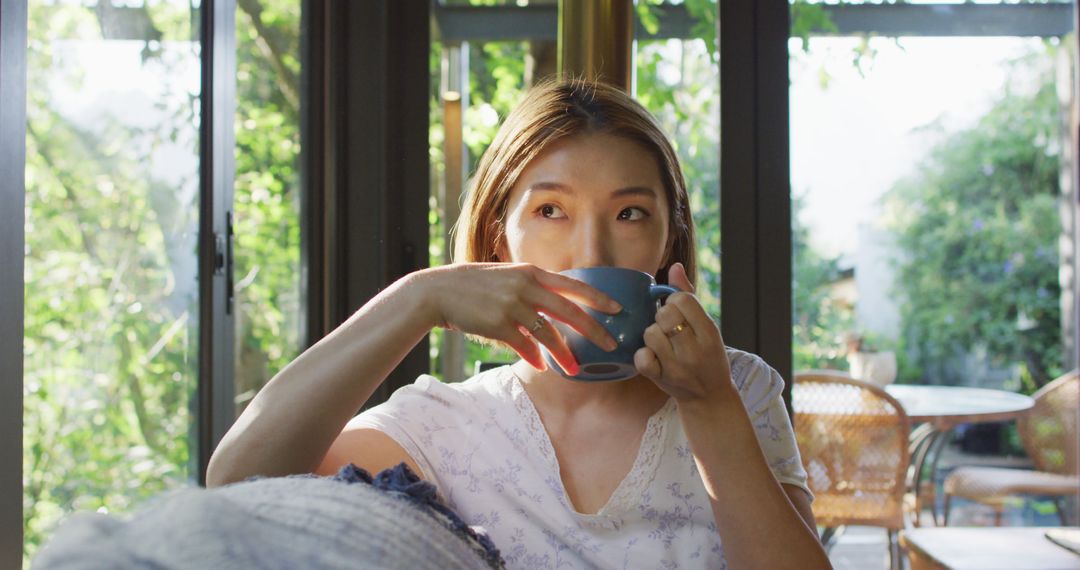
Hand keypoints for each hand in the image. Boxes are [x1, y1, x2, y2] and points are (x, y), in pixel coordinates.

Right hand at [419, 263, 620, 374]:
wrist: (438, 291)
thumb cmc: (473, 284)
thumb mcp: (507, 275)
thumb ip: (531, 286)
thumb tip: (553, 304)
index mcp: (531, 272)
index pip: (573, 285)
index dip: (597, 297)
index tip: (617, 308)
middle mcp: (525, 286)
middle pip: (569, 311)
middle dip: (593, 330)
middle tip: (610, 345)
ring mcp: (512, 305)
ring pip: (548, 333)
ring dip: (564, 354)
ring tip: (575, 369)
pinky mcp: (498, 324)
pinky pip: (524, 346)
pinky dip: (535, 357)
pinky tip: (541, 365)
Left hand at [633, 263, 734, 404]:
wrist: (709, 396)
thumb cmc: (706, 354)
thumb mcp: (706, 326)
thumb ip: (689, 296)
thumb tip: (674, 266)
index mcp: (710, 332)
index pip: (682, 299)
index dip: (675, 301)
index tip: (678, 312)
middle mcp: (695, 349)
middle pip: (664, 314)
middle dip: (662, 316)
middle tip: (669, 327)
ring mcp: (678, 366)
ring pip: (650, 332)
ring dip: (652, 335)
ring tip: (663, 342)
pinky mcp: (661, 379)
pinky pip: (641, 357)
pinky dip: (643, 355)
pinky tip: (653, 357)